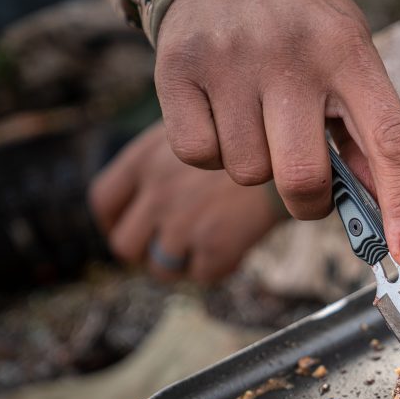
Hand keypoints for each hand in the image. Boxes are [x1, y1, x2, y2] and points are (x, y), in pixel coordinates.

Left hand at [90, 122, 281, 282]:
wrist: (295, 146)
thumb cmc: (253, 132)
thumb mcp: (197, 124)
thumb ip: (170, 156)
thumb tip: (160, 189)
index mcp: (144, 159)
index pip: (105, 201)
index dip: (115, 221)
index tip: (132, 227)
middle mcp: (157, 192)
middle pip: (125, 244)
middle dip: (146, 251)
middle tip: (172, 247)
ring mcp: (183, 222)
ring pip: (162, 268)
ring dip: (184, 263)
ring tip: (209, 246)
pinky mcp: (215, 245)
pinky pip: (204, 274)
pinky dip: (220, 266)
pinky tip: (237, 246)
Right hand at [153, 0, 399, 269]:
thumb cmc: (303, 28)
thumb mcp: (350, 61)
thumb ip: (369, 134)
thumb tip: (389, 217)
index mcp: (350, 54)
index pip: (392, 141)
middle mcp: (292, 55)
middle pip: (302, 179)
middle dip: (308, 198)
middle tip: (305, 175)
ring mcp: (231, 60)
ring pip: (247, 174)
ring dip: (256, 164)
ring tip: (257, 115)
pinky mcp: (178, 68)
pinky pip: (200, 155)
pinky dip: (211, 150)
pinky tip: (221, 109)